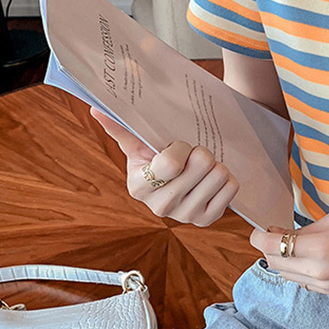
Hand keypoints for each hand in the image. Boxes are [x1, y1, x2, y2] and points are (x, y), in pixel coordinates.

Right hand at [89, 107, 239, 226]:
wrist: (175, 186)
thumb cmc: (155, 161)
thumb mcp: (139, 146)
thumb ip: (121, 128)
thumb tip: (96, 108)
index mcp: (139, 188)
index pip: (172, 162)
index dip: (181, 148)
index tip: (178, 146)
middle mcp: (160, 208)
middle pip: (201, 165)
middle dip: (201, 152)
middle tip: (193, 156)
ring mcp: (186, 217)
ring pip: (219, 175)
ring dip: (215, 164)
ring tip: (202, 168)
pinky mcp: (208, 220)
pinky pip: (231, 188)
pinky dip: (227, 178)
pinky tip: (212, 179)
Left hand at [249, 209, 328, 295]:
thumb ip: (303, 231)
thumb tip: (280, 235)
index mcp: (318, 249)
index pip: (272, 247)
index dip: (259, 238)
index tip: (259, 230)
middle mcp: (319, 272)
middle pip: (276, 264)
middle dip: (269, 249)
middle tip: (274, 233)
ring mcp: (327, 286)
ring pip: (289, 277)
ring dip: (284, 261)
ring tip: (293, 245)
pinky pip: (306, 283)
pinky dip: (300, 271)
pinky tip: (310, 258)